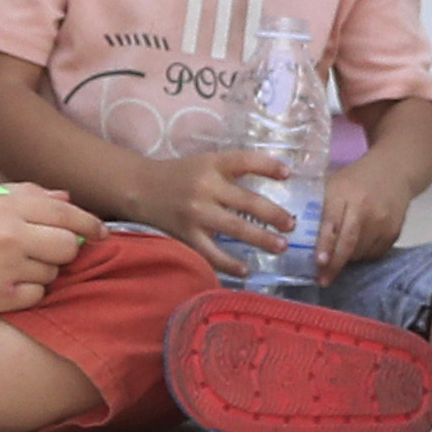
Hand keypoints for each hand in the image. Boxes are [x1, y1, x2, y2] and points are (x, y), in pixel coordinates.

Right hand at [0, 184, 96, 319]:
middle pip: (69, 246)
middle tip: (45, 250)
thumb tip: (68, 202)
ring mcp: (5, 270)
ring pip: (53, 274)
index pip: (67, 214)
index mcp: (6, 206)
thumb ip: (28, 196)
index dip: (90, 223)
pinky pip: (37, 297)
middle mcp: (10, 236)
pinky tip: (3, 284)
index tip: (99, 232)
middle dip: (64, 249)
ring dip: (41, 272)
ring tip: (11, 266)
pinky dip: (27, 292)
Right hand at [130, 146, 301, 275]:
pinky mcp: (187, 235)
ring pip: (235, 228)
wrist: (140, 188)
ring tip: (281, 246)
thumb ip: (233, 169)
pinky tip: (247, 270)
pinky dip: (230, 263)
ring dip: (261, 239)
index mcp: (212, 164)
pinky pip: (212, 253)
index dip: (268, 166)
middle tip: (291, 224)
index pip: (245, 161)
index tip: (288, 173)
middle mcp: (206, 187)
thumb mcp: (206, 162)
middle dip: (274, 214)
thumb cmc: (181, 175)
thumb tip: (276, 176)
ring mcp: (197, 213)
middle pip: (247, 201)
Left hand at [312, 147, 417, 277]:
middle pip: (349, 242)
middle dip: (335, 264)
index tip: (319, 262)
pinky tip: (356, 250)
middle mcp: (365, 208)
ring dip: (346, 260)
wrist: (394, 170)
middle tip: (323, 280)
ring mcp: (382, 221)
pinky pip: (374, 254)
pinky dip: (362, 256)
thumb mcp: (333, 185)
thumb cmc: (355, 179)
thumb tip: (298, 237)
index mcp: (344, 193)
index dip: (325, 244)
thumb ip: (319, 208)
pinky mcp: (394, 232)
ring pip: (360, 252)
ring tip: (337, 260)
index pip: (332, 223)